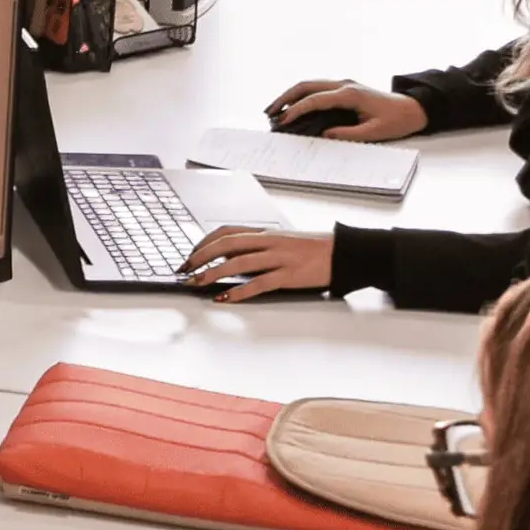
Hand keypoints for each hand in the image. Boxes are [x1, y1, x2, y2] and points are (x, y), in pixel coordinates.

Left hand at [181, 224, 335, 298]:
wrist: (343, 253)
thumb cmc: (313, 248)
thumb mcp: (281, 241)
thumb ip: (257, 246)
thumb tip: (229, 256)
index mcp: (266, 232)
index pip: (226, 231)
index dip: (204, 242)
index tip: (190, 255)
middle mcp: (269, 242)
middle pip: (226, 244)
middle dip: (201, 256)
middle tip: (186, 270)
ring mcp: (279, 258)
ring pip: (238, 263)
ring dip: (214, 273)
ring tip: (199, 283)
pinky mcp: (289, 275)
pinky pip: (259, 283)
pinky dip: (239, 291)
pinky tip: (226, 298)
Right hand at [268, 79, 427, 140]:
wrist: (413, 109)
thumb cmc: (397, 120)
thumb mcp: (374, 132)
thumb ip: (347, 134)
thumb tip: (324, 136)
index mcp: (350, 94)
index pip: (315, 100)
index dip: (296, 110)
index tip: (283, 121)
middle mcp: (344, 84)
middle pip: (306, 85)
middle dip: (285, 98)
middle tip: (269, 112)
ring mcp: (344, 84)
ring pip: (310, 84)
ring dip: (291, 95)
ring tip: (276, 109)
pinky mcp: (345, 88)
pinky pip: (318, 89)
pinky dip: (302, 96)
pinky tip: (294, 106)